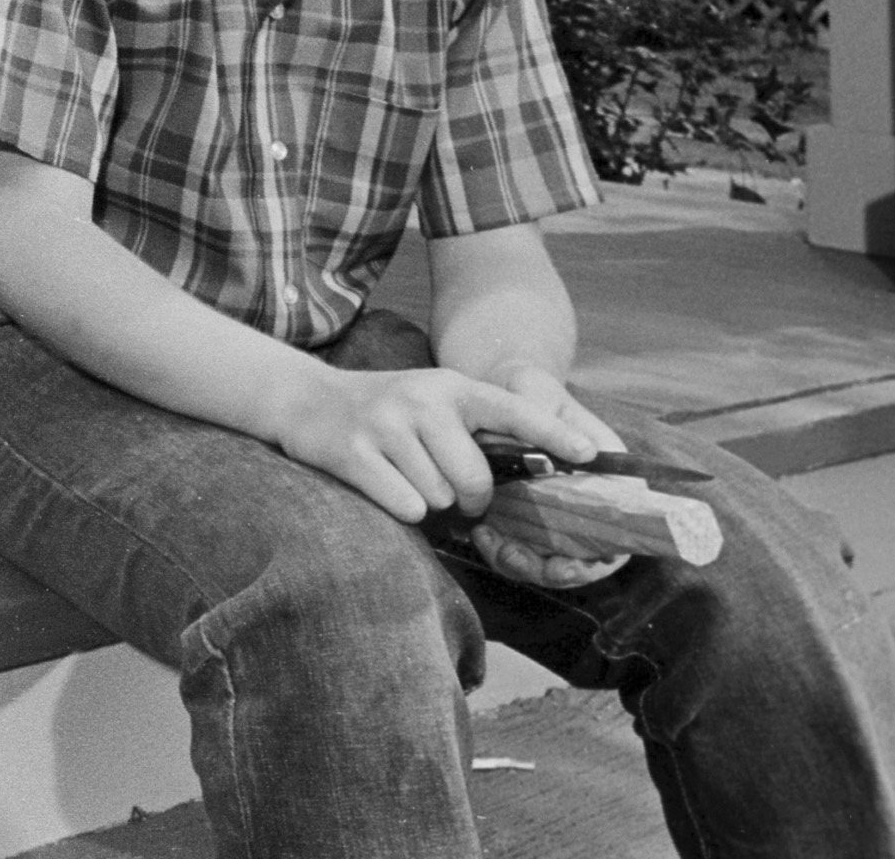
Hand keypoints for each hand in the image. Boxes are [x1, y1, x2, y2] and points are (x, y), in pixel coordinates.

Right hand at [268, 362, 598, 525]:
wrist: (305, 399)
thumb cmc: (384, 411)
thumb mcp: (430, 402)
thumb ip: (473, 428)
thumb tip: (527, 474)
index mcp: (451, 388)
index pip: (512, 410)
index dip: (553, 435)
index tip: (589, 456)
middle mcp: (422, 401)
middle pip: (476, 479)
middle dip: (470, 498)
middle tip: (450, 490)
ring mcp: (387, 425)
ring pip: (440, 498)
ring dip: (429, 500)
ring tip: (405, 475)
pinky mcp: (355, 453)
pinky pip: (407, 506)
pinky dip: (402, 507)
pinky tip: (383, 484)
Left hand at [467, 364, 631, 586]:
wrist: (496, 389)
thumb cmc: (526, 388)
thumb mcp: (537, 390)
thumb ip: (554, 419)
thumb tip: (584, 451)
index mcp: (606, 469)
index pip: (625, 525)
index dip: (605, 553)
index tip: (575, 560)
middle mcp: (589, 497)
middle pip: (589, 555)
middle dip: (557, 568)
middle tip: (522, 559)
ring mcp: (559, 512)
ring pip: (554, 559)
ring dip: (526, 563)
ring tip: (494, 543)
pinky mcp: (529, 518)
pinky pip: (523, 549)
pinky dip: (504, 551)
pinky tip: (482, 534)